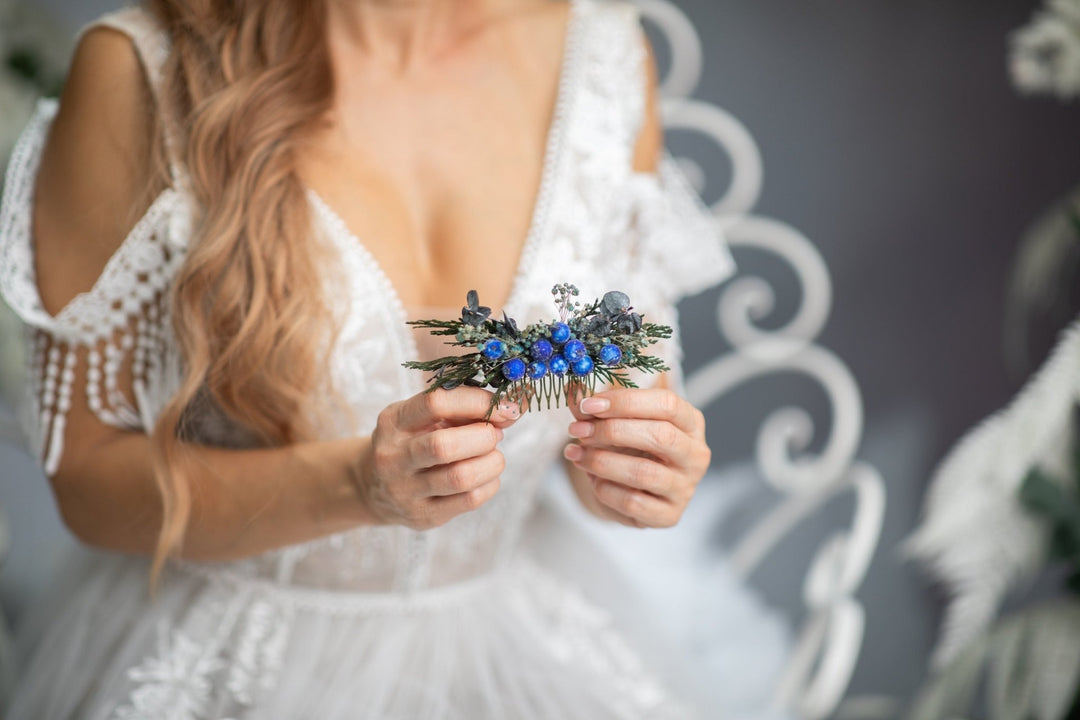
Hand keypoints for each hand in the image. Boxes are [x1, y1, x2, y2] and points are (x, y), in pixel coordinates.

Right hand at [358, 388, 520, 529]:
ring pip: (461, 477)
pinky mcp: (423, 516)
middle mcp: (393, 457)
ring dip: (492, 462)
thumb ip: (464, 408)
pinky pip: (469, 500)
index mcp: (394, 422)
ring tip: (494, 456)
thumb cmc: (412, 441)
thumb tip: (514, 407)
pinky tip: (486, 476)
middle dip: (484, 436)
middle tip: (497, 433)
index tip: (504, 405)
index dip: (477, 401)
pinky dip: (490, 484)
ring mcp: (406, 491)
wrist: (374, 486)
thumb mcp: (424, 418)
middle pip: (445, 445)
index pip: (435, 403)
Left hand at [563, 387, 709, 527]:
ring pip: (644, 473)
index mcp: (690, 421)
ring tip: (576, 454)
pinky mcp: (669, 515)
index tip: (588, 405)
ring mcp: (685, 487)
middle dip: (612, 431)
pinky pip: (633, 503)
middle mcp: (695, 454)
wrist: (630, 490)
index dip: (626, 401)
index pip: (667, 404)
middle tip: (577, 430)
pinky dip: (605, 490)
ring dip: (602, 461)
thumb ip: (595, 406)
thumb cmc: (628, 446)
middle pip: (660, 436)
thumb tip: (574, 389)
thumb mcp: (614, 420)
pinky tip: (592, 480)